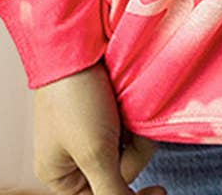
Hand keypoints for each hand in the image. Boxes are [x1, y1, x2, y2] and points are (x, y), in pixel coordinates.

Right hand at [32, 60, 165, 194]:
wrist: (74, 42)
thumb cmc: (76, 100)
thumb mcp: (94, 153)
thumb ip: (111, 192)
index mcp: (59, 174)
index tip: (162, 189)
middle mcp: (73, 154)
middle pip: (119, 171)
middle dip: (133, 151)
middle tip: (130, 127)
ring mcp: (89, 127)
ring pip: (127, 146)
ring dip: (135, 130)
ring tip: (128, 107)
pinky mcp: (103, 104)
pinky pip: (127, 122)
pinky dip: (134, 115)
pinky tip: (130, 98)